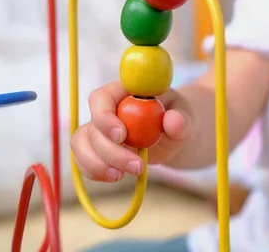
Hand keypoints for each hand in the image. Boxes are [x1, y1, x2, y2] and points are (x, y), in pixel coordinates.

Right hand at [70, 81, 196, 181]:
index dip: (104, 117)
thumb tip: (174, 122)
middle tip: (137, 166)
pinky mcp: (95, 147)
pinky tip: (117, 176)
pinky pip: (82, 160)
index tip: (121, 136)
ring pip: (82, 145)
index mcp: (125, 91)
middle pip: (93, 127)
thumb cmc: (178, 117)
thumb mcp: (187, 115)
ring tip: (125, 175)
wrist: (172, 135)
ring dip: (99, 165)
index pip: (101, 97)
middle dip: (111, 151)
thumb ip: (182, 118)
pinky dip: (95, 172)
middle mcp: (106, 108)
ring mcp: (98, 128)